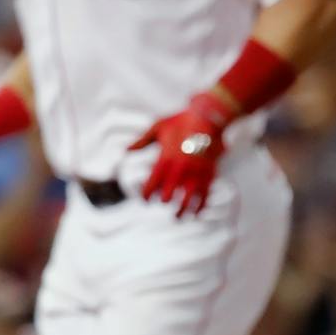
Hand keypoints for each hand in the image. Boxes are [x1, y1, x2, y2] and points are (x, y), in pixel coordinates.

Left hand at [131, 93, 230, 216]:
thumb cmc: (182, 120)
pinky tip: (197, 212)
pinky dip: (200, 206)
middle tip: (163, 202)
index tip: (145, 200)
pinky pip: (204, 196)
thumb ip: (142, 140)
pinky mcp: (208, 175)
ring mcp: (194, 174)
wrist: (209, 117)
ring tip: (179, 217)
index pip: (151, 185)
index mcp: (164, 160)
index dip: (146, 195)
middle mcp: (179, 171)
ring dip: (182, 211)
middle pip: (167, 196)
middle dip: (164, 201)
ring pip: (186, 201)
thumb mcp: (159, 127)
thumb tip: (126, 150)